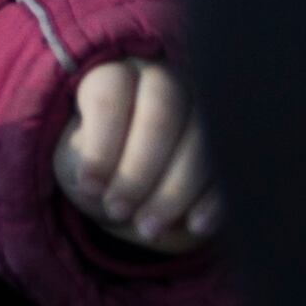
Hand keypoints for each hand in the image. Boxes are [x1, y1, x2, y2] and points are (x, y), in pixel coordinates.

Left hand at [53, 58, 218, 253]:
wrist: (133, 190)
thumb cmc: (98, 169)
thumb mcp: (75, 163)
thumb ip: (80, 161)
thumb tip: (95, 177)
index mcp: (116, 76)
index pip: (110, 96)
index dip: (100, 145)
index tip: (90, 189)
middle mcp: (163, 81)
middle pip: (160, 112)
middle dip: (138, 170)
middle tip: (118, 211)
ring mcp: (202, 107)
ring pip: (200, 137)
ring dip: (175, 189)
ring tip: (149, 228)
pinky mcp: (230, 141)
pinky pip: (229, 165)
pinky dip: (214, 199)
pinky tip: (196, 226)